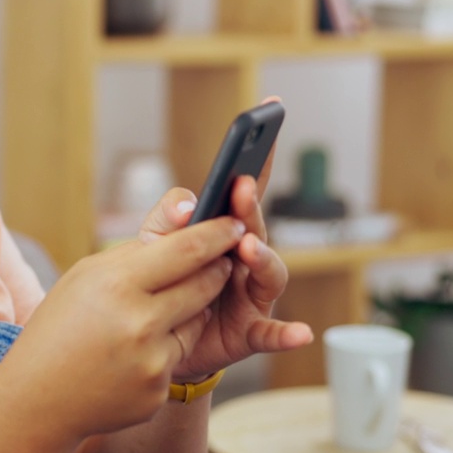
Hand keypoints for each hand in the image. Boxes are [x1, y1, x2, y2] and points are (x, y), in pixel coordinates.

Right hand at [0, 211, 244, 445]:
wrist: (37, 398)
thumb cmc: (59, 326)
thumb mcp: (85, 275)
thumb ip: (135, 253)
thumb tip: (185, 226)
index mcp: (117, 283)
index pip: (187, 249)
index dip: (218, 233)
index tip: (235, 222)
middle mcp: (139, 322)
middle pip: (204, 284)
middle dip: (216, 268)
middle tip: (220, 259)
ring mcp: (151, 361)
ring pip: (196, 320)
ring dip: (190, 310)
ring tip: (154, 311)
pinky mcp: (158, 391)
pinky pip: (178, 357)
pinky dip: (163, 350)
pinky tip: (131, 355)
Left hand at [150, 97, 313, 381]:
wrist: (150, 341)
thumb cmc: (161, 285)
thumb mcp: (152, 247)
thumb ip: (167, 222)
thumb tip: (187, 205)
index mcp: (223, 231)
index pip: (243, 189)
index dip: (258, 155)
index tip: (270, 111)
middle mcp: (245, 257)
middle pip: (255, 226)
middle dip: (250, 207)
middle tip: (240, 188)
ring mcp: (251, 294)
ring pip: (268, 273)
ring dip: (263, 259)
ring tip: (249, 247)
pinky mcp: (249, 331)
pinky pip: (272, 333)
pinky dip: (288, 334)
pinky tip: (301, 332)